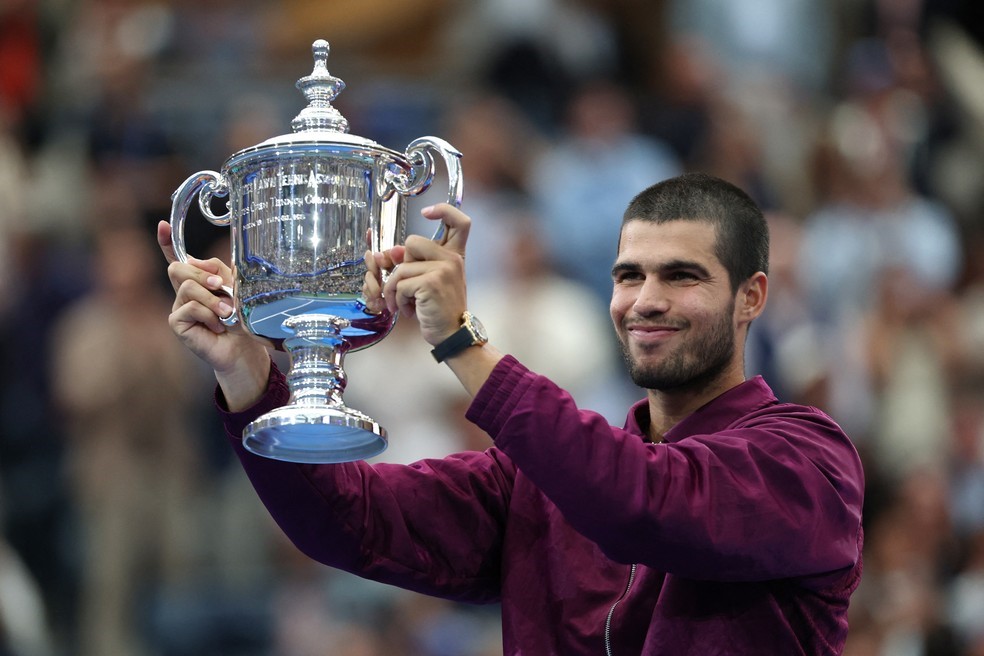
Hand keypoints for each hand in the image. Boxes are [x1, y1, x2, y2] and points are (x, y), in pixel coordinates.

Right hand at [157, 221, 270, 409]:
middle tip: (221, 287)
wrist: (243, 348)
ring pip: (187, 288)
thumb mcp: (235, 289)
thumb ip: (219, 271)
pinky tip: (217, 326)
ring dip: (212, 299)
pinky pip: (188, 307)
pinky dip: (207, 315)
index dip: (167, 242)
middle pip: (179, 268)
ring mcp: (178, 307)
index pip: (178, 258)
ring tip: (226, 314)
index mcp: (198, 280)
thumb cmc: (241, 319)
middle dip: (202, 275)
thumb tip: (197, 261)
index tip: (162, 225)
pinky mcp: (177, 322)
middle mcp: (184, 292)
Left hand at [365, 204, 470, 345]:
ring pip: (400, 267)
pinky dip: (398, 300)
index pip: (460, 221)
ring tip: (404, 303)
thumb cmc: (440, 309)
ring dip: (395, 289)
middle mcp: (452, 259)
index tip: (426, 211)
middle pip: (411, 242)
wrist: (452, 335)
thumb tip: (388, 252)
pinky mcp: (431, 283)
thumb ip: (415, 263)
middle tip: (407, 287)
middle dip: (401, 265)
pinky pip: (401, 284)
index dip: (443, 210)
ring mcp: (443, 269)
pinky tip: (408, 310)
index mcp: (455, 255)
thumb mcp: (431, 281)